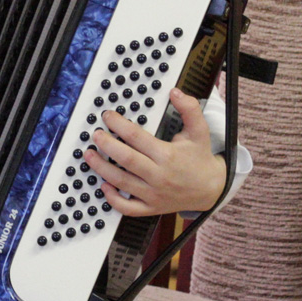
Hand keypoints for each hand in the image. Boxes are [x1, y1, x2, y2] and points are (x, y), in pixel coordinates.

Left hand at [84, 88, 225, 215]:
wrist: (212, 189)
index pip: (137, 138)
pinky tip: (104, 186)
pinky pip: (129, 208)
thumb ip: (189, 109)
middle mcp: (159, 176)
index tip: (108, 116)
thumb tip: (175, 92)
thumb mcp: (199, 131)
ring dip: (102, 169)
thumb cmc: (200, 158)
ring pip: (123, 183)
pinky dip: (114, 200)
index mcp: (168, 155)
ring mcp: (154, 194)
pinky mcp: (152, 207)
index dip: (119, 125)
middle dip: (107, 146)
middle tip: (95, 135)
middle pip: (127, 160)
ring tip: (89, 156)